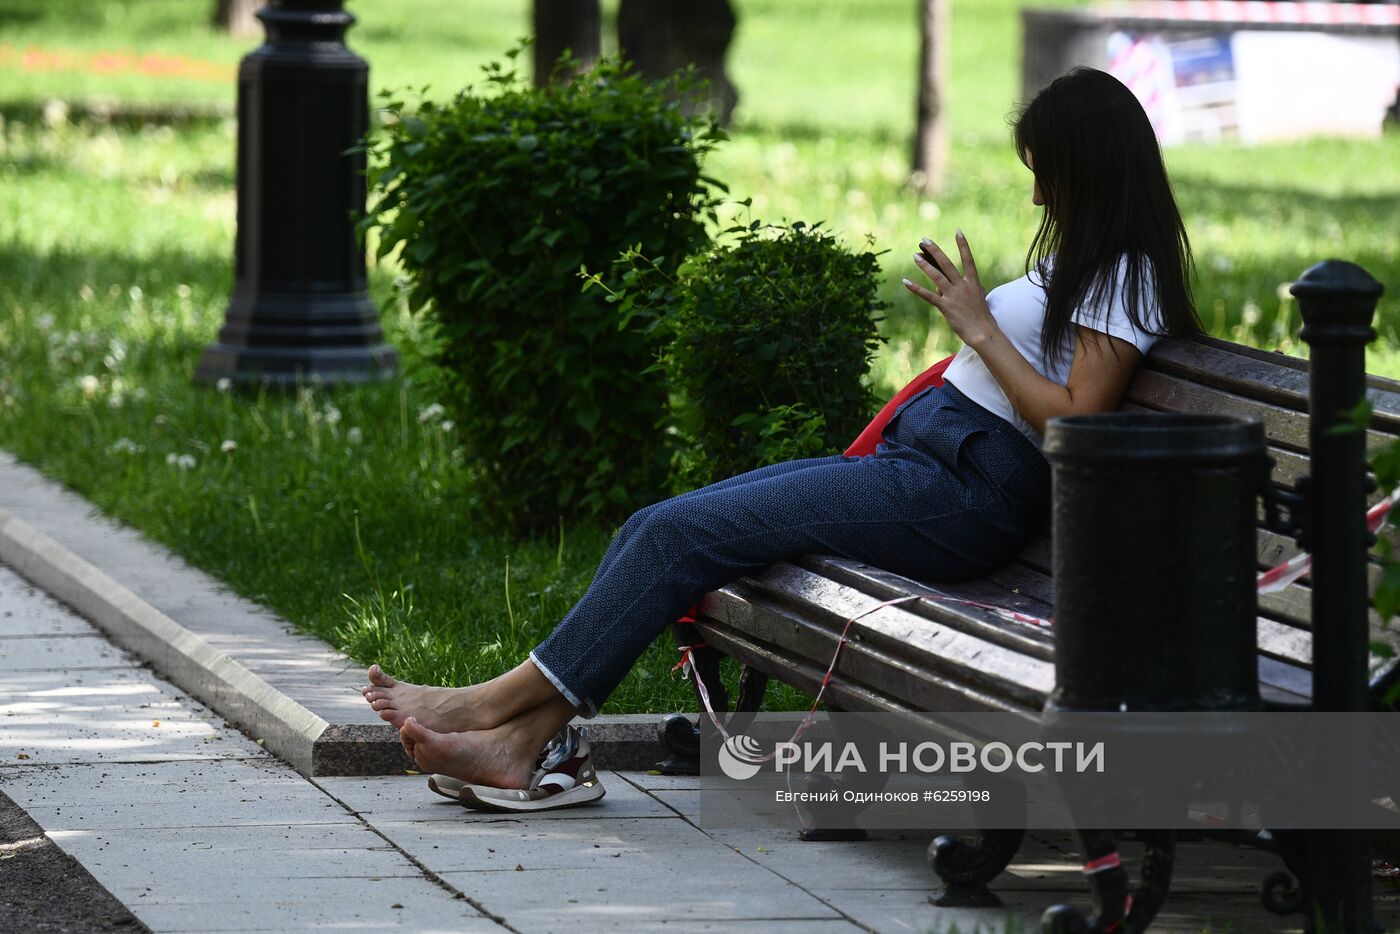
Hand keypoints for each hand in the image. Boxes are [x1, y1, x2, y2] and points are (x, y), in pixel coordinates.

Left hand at [903, 230, 996, 346]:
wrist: (983, 333)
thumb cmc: (980, 317)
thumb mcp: (976, 298)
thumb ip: (962, 288)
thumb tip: (943, 286)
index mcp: (973, 282)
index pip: (968, 259)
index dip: (963, 245)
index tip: (958, 231)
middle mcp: (963, 286)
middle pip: (947, 264)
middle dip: (935, 250)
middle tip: (925, 239)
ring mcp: (954, 296)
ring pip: (937, 276)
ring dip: (925, 265)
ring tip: (914, 255)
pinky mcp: (946, 307)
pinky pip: (928, 296)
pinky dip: (916, 288)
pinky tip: (906, 281)